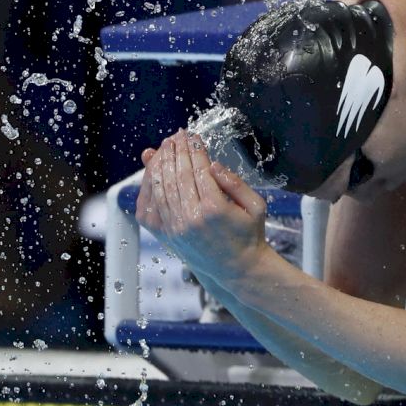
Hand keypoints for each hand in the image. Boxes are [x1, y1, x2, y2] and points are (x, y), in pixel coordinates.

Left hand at [136, 129, 268, 276]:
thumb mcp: (256, 206)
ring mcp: (175, 227)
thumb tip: (213, 165)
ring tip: (164, 147)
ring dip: (160, 163)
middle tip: (177, 136)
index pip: (198, 168)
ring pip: (160, 186)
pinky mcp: (165, 234)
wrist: (236, 268)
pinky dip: (148, 185)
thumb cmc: (248, 235)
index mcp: (215, 208)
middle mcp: (191, 217)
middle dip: (176, 150)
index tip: (193, 136)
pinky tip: (153, 170)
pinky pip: (150, 205)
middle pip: (177, 174)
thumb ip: (236, 183)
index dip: (194, 148)